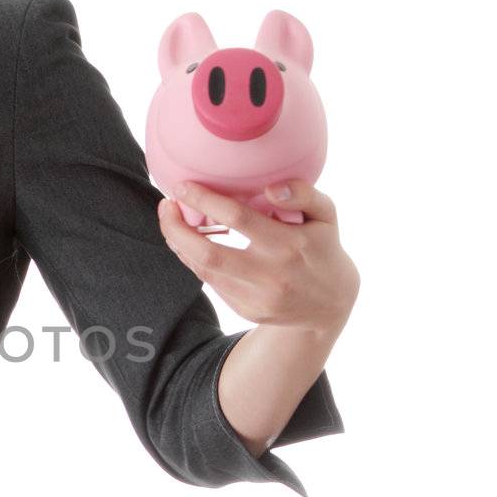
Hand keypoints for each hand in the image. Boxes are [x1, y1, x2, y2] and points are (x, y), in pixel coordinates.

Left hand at [155, 177, 359, 335]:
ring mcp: (257, 297)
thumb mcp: (326, 216)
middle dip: (176, 228)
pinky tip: (189, 243)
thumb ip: (303, 195)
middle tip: (166, 206)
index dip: (205, 200)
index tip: (182, 186)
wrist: (330, 304)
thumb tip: (270, 189)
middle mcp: (271, 275)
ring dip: (180, 244)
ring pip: (204, 270)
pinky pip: (211, 282)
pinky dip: (195, 260)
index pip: (238, 218)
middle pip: (208, 253)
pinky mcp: (247, 310)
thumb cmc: (322, 247)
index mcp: (290, 244)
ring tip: (172, 221)